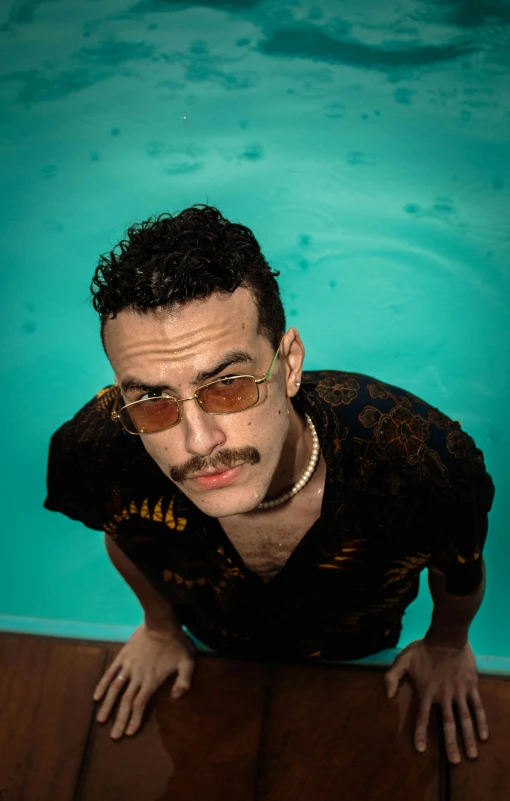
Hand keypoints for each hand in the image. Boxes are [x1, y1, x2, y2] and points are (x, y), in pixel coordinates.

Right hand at [93, 622, 195, 739]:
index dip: (134, 719)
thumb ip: (184, 680)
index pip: (140, 703)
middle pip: (126, 701)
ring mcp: (128, 665)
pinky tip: (96, 696)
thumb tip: (176, 697)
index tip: (129, 733)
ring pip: (115, 689)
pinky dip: (102, 684)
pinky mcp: (123, 655)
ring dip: (107, 705)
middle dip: (120, 720)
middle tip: (114, 737)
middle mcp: (137, 675)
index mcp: (152, 679)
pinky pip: (110, 672)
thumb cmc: (176, 643)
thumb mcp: (187, 661)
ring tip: (101, 720)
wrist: (161, 622)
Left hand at [384, 638, 488, 763]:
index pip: (422, 717)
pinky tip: (484, 735)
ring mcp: (459, 692)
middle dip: (451, 744)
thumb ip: (392, 677)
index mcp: (427, 691)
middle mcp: (443, 696)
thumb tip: (387, 695)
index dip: (420, 734)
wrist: (447, 637)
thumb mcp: (402, 660)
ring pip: (465, 719)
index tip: (420, 750)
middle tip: (454, 762)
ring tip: (472, 755)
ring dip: (468, 738)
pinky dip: (481, 721)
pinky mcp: (471, 686)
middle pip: (448, 724)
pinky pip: (477, 707)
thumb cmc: (423, 648)